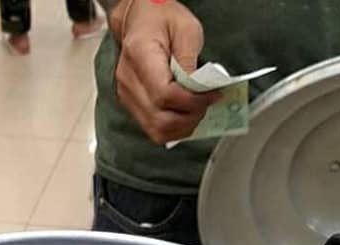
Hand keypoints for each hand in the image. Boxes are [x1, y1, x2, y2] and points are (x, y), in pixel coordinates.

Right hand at [110, 0, 218, 144]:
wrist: (139, 20)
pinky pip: (153, 129)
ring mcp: (128, 97)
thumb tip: (197, 90)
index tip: (212, 95)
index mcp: (140, 56)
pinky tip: (185, 115)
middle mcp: (129, 81)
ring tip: (196, 111)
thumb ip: (190, 60)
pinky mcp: (132, 106)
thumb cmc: (161, 19)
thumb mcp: (186, 29)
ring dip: (182, 127)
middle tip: (206, 104)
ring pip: (157, 131)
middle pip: (160, 120)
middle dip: (189, 118)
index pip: (165, 94)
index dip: (192, 101)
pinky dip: (173, 128)